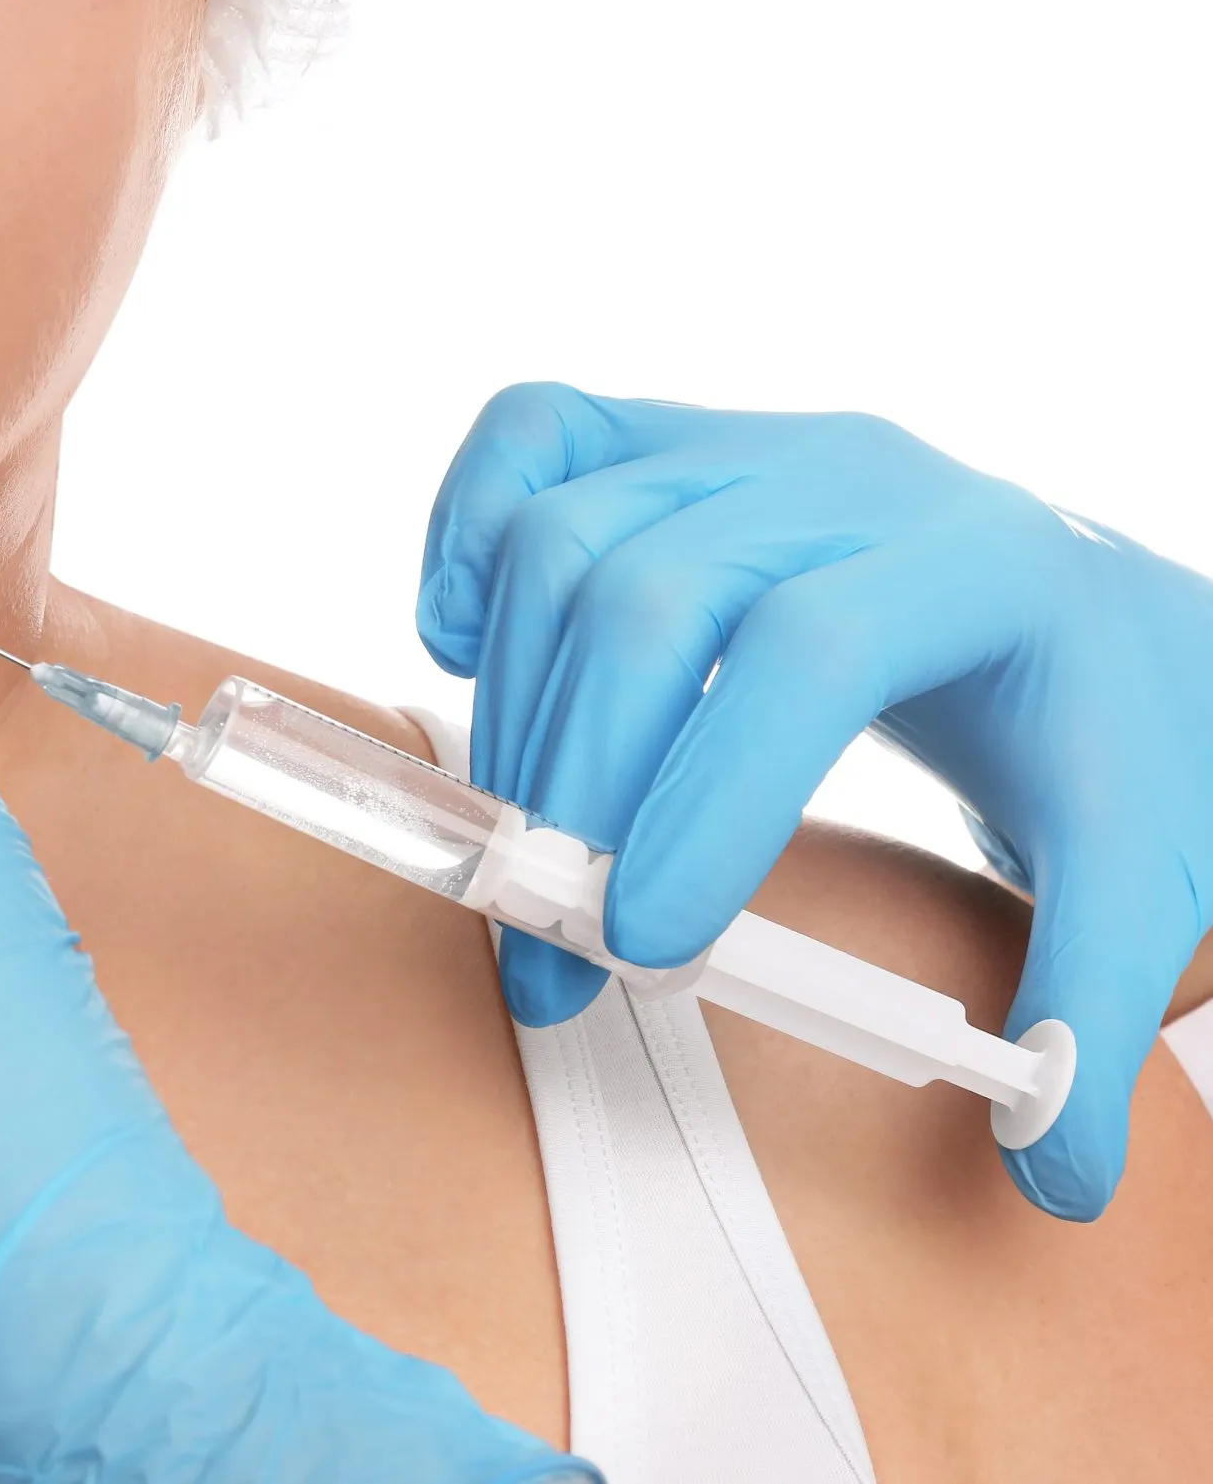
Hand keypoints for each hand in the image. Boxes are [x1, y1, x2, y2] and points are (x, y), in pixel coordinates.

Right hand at [417, 381, 1212, 1220]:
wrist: (1082, 612)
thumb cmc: (1103, 740)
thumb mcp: (1142, 871)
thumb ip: (1092, 1015)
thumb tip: (1055, 1176)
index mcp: (984, 564)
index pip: (813, 651)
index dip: (708, 794)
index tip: (645, 943)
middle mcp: (855, 475)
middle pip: (654, 590)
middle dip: (576, 783)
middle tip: (552, 949)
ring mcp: (749, 444)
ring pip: (566, 533)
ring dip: (514, 707)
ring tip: (527, 849)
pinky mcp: (671, 438)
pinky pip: (530, 432)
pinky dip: (465, 533)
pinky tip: (467, 647)